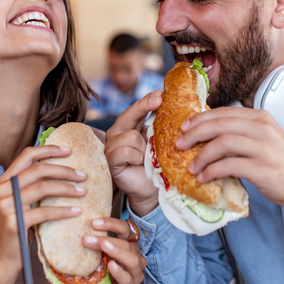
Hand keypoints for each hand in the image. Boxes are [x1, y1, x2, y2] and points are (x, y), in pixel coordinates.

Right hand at [0, 145, 86, 283]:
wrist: (4, 258)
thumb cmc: (19, 228)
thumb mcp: (22, 202)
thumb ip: (32, 185)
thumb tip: (61, 168)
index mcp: (5, 180)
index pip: (27, 155)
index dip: (49, 150)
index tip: (69, 150)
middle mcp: (3, 189)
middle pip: (39, 169)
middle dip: (64, 170)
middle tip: (83, 175)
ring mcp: (7, 205)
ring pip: (43, 188)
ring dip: (66, 188)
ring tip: (83, 191)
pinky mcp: (14, 221)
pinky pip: (44, 212)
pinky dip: (63, 210)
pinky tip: (76, 210)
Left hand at [82, 217, 145, 283]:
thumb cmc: (100, 274)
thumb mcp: (98, 256)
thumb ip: (96, 244)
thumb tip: (79, 227)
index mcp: (129, 246)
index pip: (125, 229)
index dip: (111, 223)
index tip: (93, 222)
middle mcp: (136, 257)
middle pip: (126, 243)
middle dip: (107, 238)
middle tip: (88, 238)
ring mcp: (135, 274)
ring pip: (131, 259)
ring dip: (116, 251)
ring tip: (103, 245)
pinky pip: (127, 278)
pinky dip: (119, 271)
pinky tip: (111, 265)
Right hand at [105, 91, 161, 215]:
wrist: (150, 190)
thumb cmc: (155, 165)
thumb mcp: (158, 142)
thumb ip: (158, 126)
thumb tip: (172, 106)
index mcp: (128, 127)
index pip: (135, 109)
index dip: (146, 101)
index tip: (160, 94)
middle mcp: (116, 133)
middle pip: (129, 115)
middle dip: (144, 107)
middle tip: (158, 100)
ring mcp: (111, 146)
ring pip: (131, 136)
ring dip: (143, 149)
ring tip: (145, 159)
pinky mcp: (110, 160)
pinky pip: (125, 151)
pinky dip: (135, 158)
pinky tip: (138, 164)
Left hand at [177, 107, 283, 214]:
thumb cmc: (278, 161)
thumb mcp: (261, 138)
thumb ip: (239, 132)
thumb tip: (205, 132)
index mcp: (260, 117)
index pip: (223, 113)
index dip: (200, 119)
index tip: (184, 128)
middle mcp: (262, 129)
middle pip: (219, 125)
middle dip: (194, 134)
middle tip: (179, 144)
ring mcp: (263, 148)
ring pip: (222, 143)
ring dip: (201, 155)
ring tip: (191, 166)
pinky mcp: (262, 168)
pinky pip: (229, 166)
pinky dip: (212, 171)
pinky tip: (204, 177)